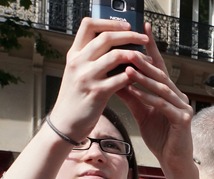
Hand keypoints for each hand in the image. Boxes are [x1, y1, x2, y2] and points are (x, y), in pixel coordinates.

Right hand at [49, 18, 150, 141]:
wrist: (65, 122)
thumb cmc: (76, 97)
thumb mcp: (77, 72)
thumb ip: (91, 57)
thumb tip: (114, 44)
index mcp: (74, 54)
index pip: (88, 25)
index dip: (109, 22)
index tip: (126, 25)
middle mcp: (78, 62)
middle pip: (106, 38)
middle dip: (129, 36)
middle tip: (144, 38)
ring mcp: (87, 77)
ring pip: (115, 56)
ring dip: (136, 56)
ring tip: (148, 59)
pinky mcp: (97, 92)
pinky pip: (121, 79)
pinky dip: (134, 76)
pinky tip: (142, 76)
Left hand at [115, 22, 193, 168]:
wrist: (173, 162)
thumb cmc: (160, 138)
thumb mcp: (142, 113)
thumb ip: (132, 96)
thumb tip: (116, 78)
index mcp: (170, 93)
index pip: (159, 67)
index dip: (151, 48)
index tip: (142, 30)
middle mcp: (179, 97)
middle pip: (160, 75)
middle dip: (144, 61)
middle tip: (127, 49)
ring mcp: (183, 107)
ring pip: (162, 88)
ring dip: (143, 78)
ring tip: (127, 68)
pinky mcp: (183, 119)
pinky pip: (163, 105)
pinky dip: (148, 97)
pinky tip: (134, 90)